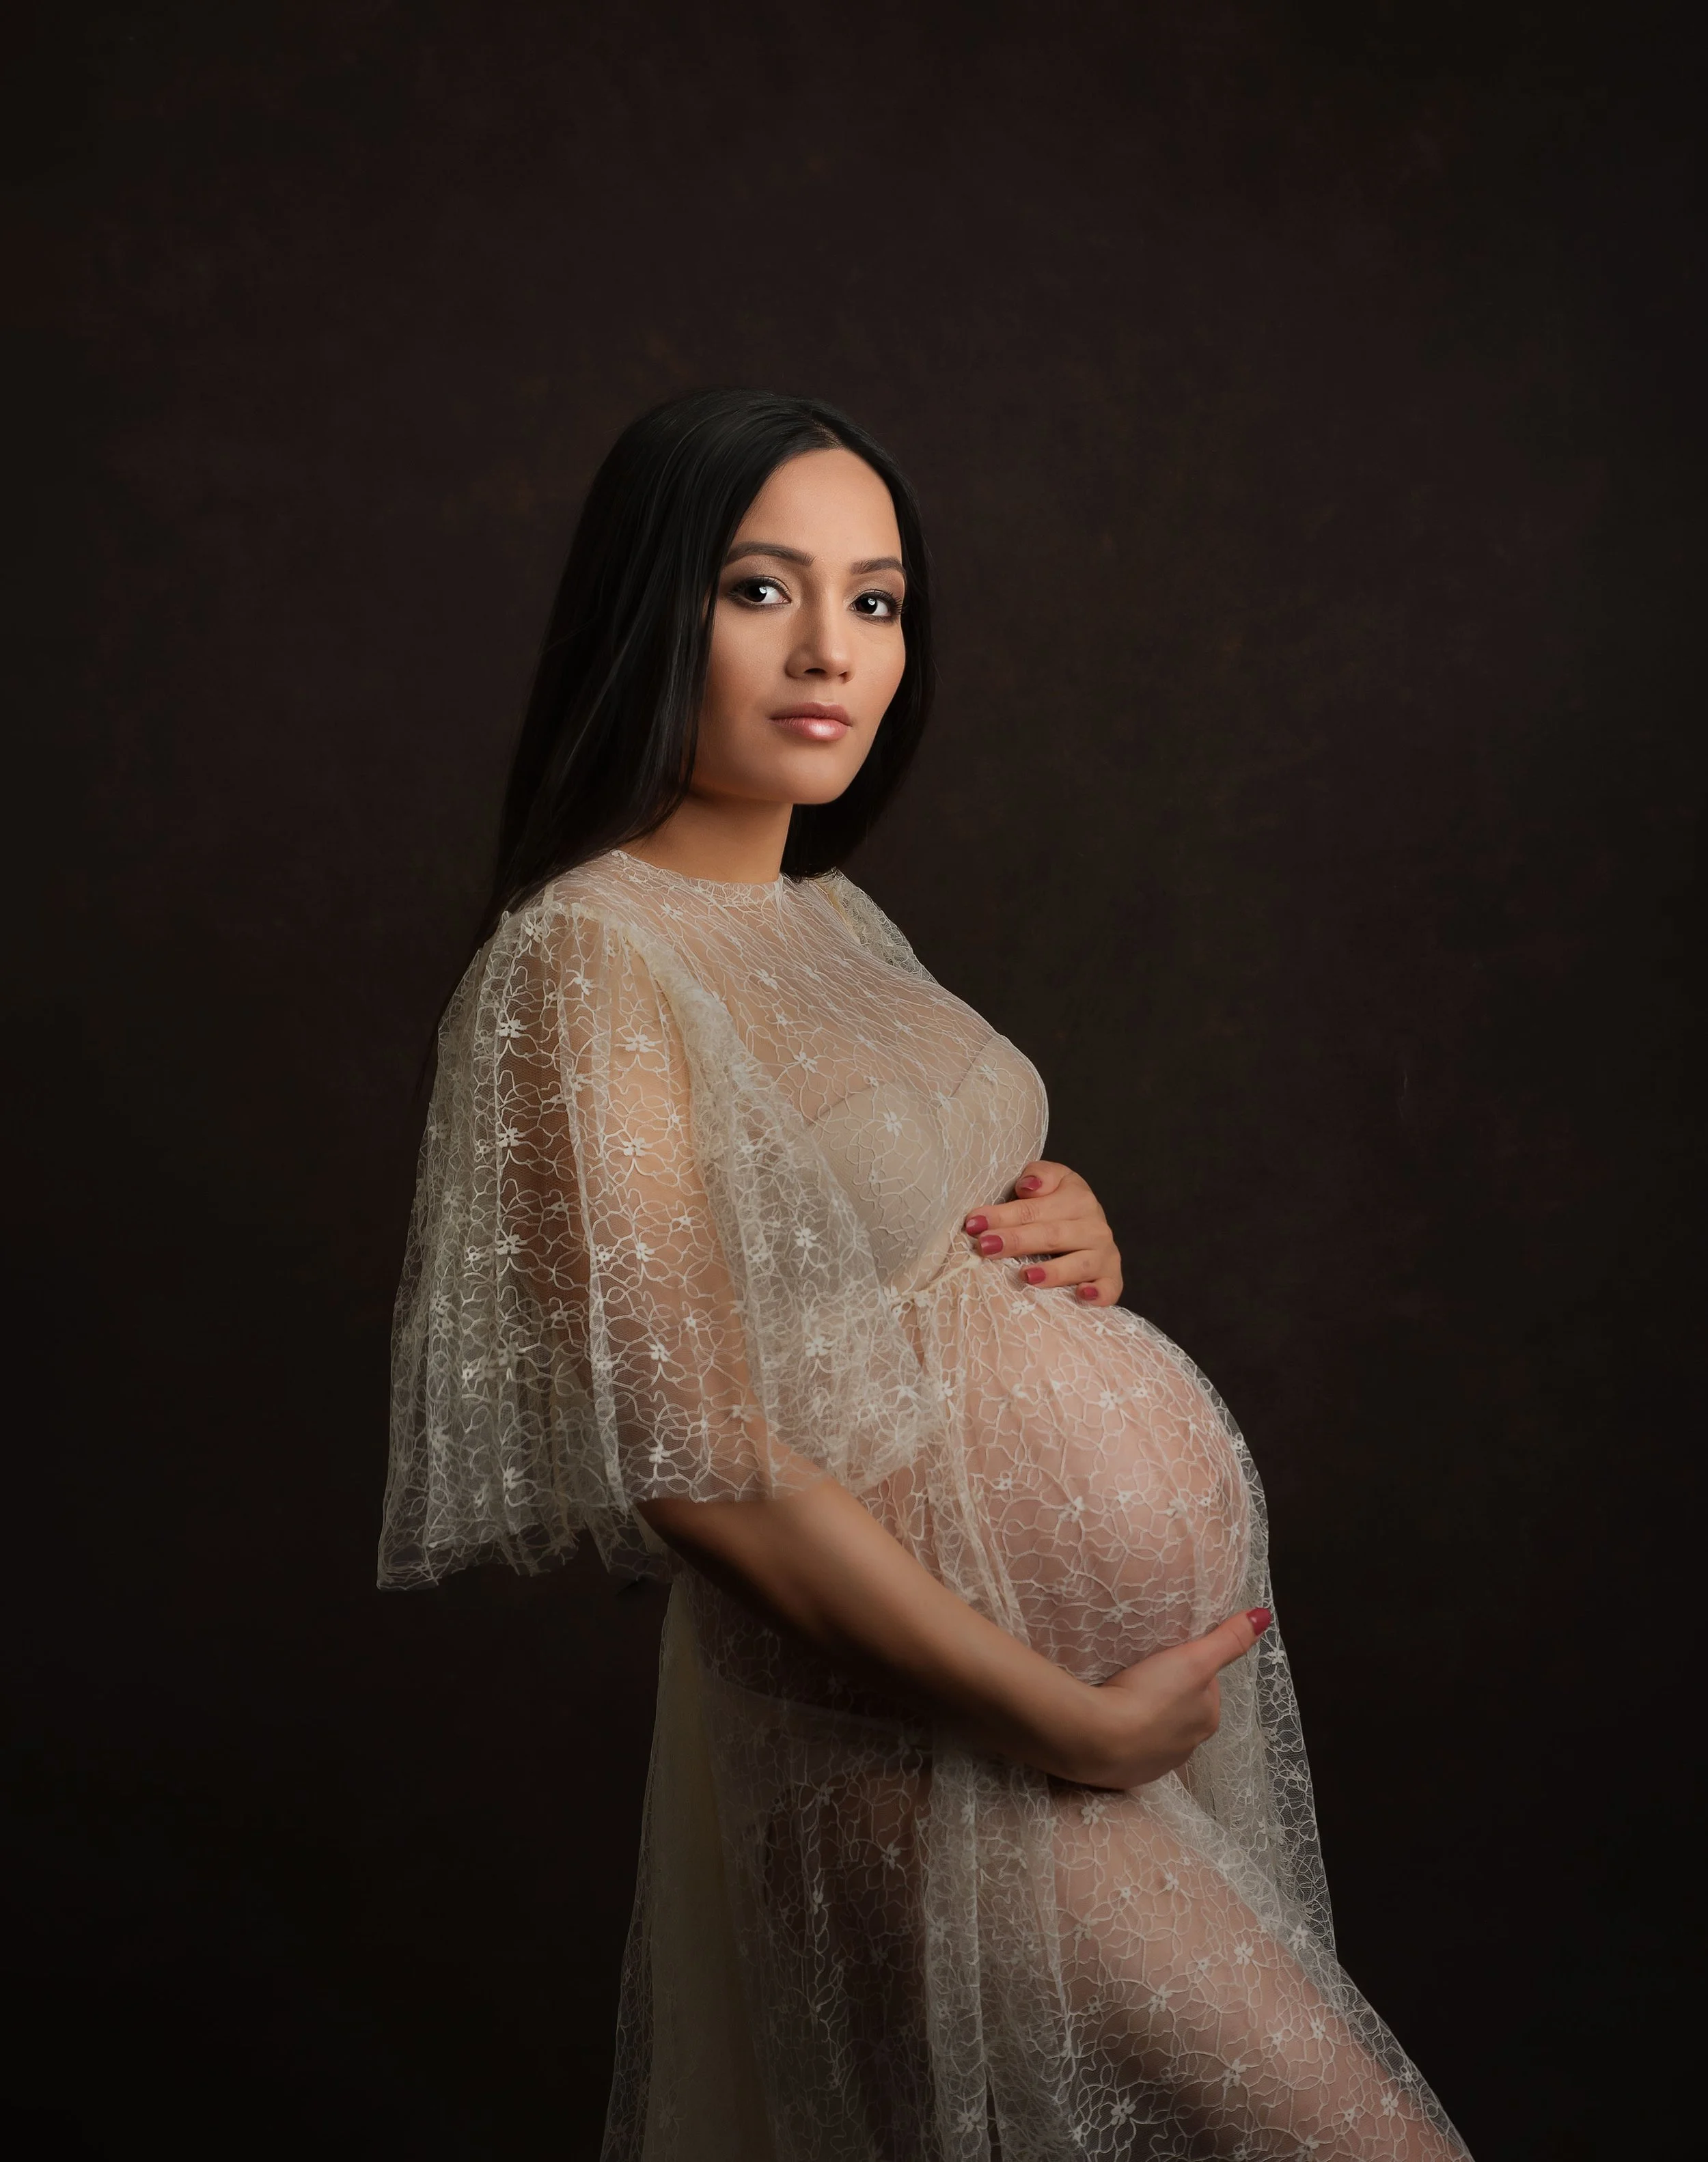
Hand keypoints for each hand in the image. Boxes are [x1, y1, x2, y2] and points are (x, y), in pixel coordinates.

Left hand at [963, 1158, 1123, 1304]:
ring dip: (1054, 1271)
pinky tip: (1081, 1296)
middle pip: (1052, 1235)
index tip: (974, 1223)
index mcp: (1077, 1198)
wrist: (1087, 1225)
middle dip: (1017, 1241)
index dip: (1003, 1215)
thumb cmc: (1056, 1206)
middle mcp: (1094, 1226)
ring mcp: (1105, 1254)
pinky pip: (1109, 1289)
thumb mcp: (1050, 1180)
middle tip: (985, 1247)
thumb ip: (1039, 1176)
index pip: (1034, 1208)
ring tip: (1025, 1276)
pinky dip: (1098, 1293)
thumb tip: (1029, 1187)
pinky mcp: (1112, 1279)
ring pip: (1080, 1264)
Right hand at [1066, 1608, 1271, 1788]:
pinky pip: (1130, 1749)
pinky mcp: (1127, 1774)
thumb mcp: (1194, 1659)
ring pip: (1156, 1730)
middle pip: (1181, 1708)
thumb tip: (1262, 1617)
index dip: (1186, 1666)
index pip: (1204, 1685)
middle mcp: (1188, 1746)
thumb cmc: (1150, 1695)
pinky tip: (1110, 1722)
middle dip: (1166, 1692)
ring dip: (1144, 1715)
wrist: (1099, 1739)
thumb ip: (1228, 1639)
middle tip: (1141, 1673)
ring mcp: (1156, 1763)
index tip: (1164, 1657)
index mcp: (1207, 1719)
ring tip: (1121, 1694)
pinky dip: (1123, 1736)